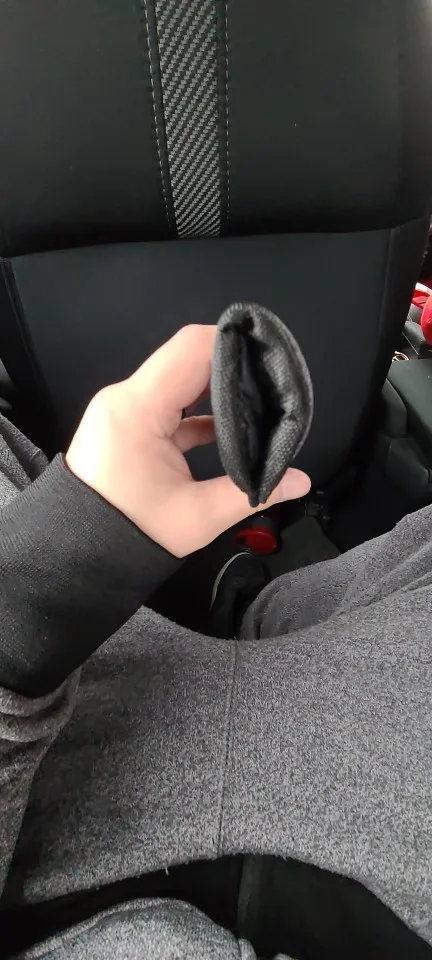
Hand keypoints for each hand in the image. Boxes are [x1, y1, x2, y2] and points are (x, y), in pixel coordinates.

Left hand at [66, 325, 310, 557]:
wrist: (77, 555)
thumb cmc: (132, 534)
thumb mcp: (198, 517)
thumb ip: (253, 493)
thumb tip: (301, 481)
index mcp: (137, 409)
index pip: (191, 349)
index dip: (234, 344)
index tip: (270, 357)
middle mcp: (126, 397)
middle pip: (187, 358)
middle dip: (232, 366)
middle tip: (273, 381)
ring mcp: (124, 408)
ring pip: (179, 379)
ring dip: (218, 388)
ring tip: (260, 401)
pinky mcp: (128, 423)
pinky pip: (169, 402)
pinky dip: (200, 409)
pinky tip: (234, 425)